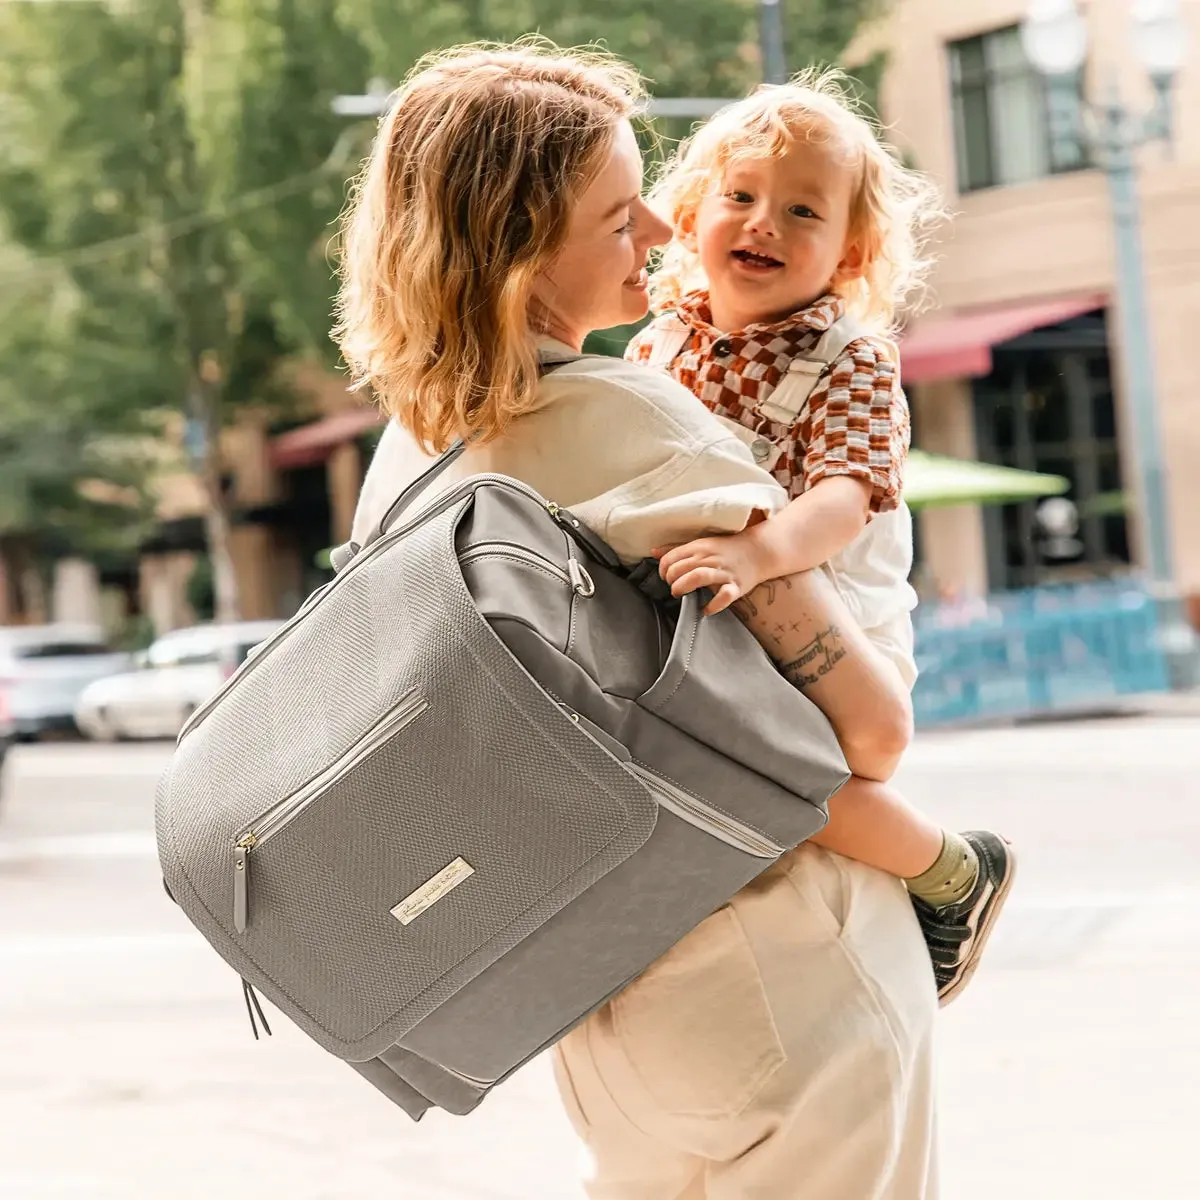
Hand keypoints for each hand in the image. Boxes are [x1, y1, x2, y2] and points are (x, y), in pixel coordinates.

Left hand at [652, 530, 773, 615]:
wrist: (759, 551)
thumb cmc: (726, 548)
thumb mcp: (700, 544)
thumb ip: (677, 549)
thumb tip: (653, 552)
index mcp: (699, 547)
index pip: (671, 558)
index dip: (662, 570)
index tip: (665, 577)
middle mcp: (710, 558)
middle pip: (681, 568)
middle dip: (670, 580)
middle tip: (673, 587)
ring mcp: (724, 572)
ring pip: (698, 577)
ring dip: (683, 587)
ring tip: (679, 593)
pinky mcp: (736, 586)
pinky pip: (724, 596)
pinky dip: (713, 605)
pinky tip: (705, 610)